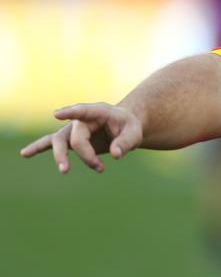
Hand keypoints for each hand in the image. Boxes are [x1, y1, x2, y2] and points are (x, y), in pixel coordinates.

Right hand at [20, 102, 142, 173]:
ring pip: (59, 140)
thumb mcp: (134, 133)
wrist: (123, 127)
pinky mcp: (70, 138)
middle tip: (100, 168)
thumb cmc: (129, 127)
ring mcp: (73, 128)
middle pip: (76, 137)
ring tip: (65, 170)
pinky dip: (38, 148)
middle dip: (87, 155)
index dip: (71, 112)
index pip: (83, 110)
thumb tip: (115, 155)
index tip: (57, 114)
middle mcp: (82, 119)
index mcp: (99, 111)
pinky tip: (25, 154)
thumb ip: (125, 142)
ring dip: (61, 156)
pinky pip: (51, 142)